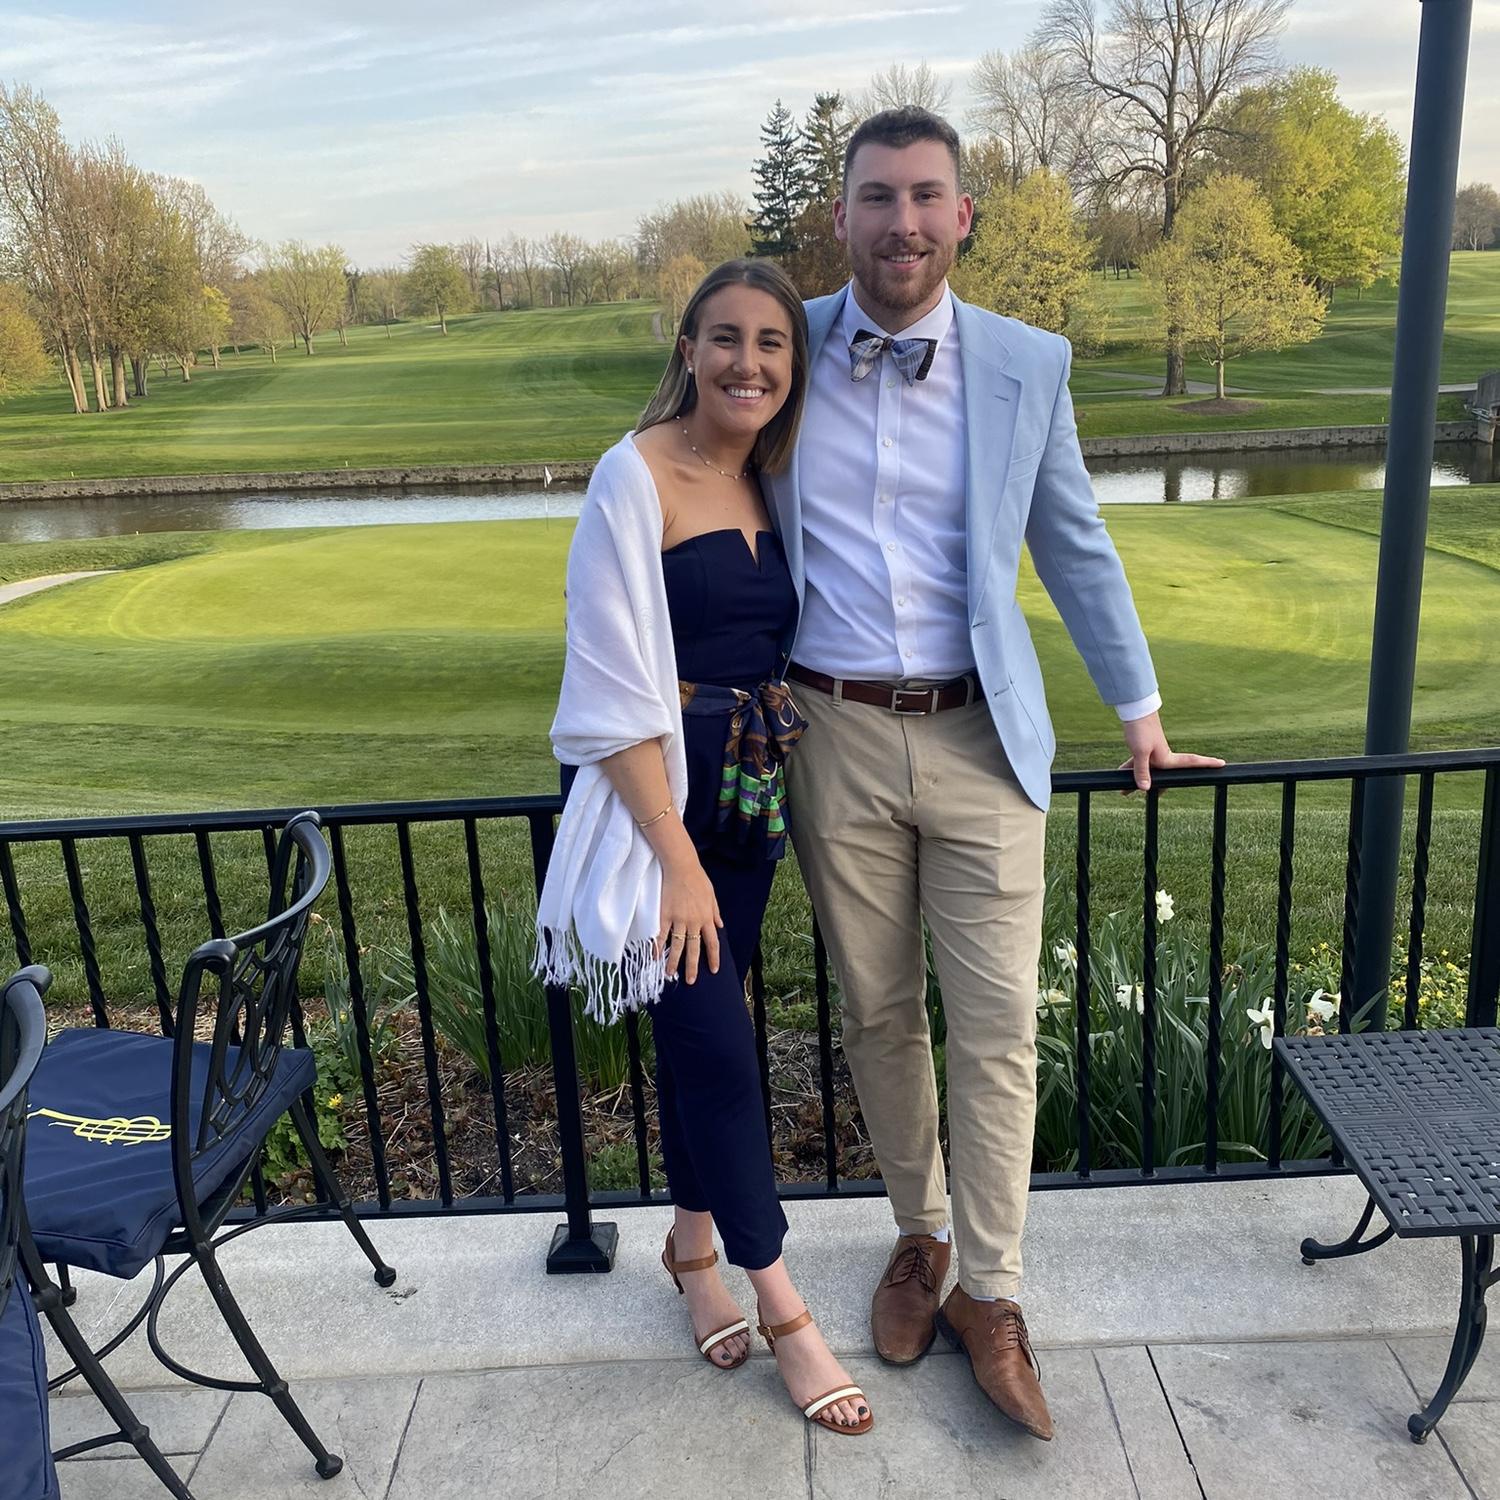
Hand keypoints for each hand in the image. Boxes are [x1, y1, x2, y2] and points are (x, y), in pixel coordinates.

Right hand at [656, 854, 722, 983]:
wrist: (681, 867)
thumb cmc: (698, 879)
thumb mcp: (712, 895)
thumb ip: (715, 911)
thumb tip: (720, 925)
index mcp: (707, 917)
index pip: (712, 943)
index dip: (713, 957)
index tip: (714, 970)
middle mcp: (694, 922)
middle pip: (694, 949)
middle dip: (693, 966)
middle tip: (691, 981)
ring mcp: (678, 919)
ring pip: (677, 945)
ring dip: (673, 961)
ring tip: (670, 974)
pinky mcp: (664, 914)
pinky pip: (661, 934)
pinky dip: (657, 946)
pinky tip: (655, 957)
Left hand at [1118, 711, 1224, 792]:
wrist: (1133, 711)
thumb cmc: (1141, 730)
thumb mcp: (1140, 752)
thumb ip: (1141, 771)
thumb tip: (1145, 788)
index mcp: (1168, 758)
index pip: (1191, 762)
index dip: (1206, 763)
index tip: (1222, 763)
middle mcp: (1163, 757)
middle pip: (1164, 776)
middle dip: (1158, 787)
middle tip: (1155, 796)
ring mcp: (1153, 753)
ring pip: (1147, 771)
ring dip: (1137, 780)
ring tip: (1124, 792)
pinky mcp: (1142, 749)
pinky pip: (1137, 764)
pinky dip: (1130, 769)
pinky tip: (1120, 774)